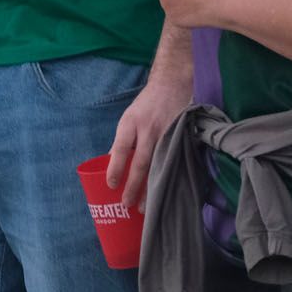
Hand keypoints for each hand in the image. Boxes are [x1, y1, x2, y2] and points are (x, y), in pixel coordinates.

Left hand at [105, 60, 190, 207]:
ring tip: (146, 207)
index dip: (115, 168)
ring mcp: (166, 135)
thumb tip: (111, 164)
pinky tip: (167, 193)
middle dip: (134, 186)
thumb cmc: (146, 105)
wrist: (172, 83)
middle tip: (127, 205)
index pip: (120, 149)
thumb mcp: (128, 118)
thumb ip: (122, 141)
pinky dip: (169, 179)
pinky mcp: (181, 138)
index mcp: (130, 123)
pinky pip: (174, 163)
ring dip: (151, 189)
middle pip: (140, 163)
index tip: (111, 186)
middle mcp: (148, 129)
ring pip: (158, 167)